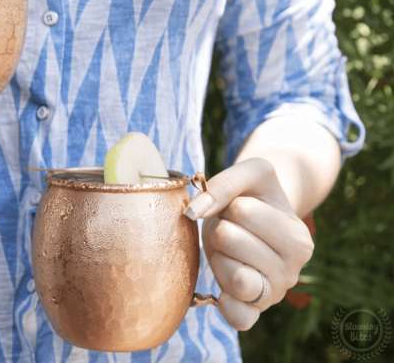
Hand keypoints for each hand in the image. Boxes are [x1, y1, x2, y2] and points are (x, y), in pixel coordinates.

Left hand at [186, 158, 314, 330]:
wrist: (255, 219)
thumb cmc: (251, 196)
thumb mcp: (249, 173)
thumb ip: (223, 183)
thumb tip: (193, 213)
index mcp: (298, 239)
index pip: (243, 211)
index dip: (231, 204)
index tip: (241, 210)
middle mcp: (292, 272)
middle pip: (230, 240)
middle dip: (220, 229)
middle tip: (230, 231)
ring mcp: (273, 296)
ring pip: (234, 279)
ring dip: (218, 258)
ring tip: (227, 252)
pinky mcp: (252, 313)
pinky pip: (238, 318)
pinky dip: (226, 304)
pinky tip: (222, 287)